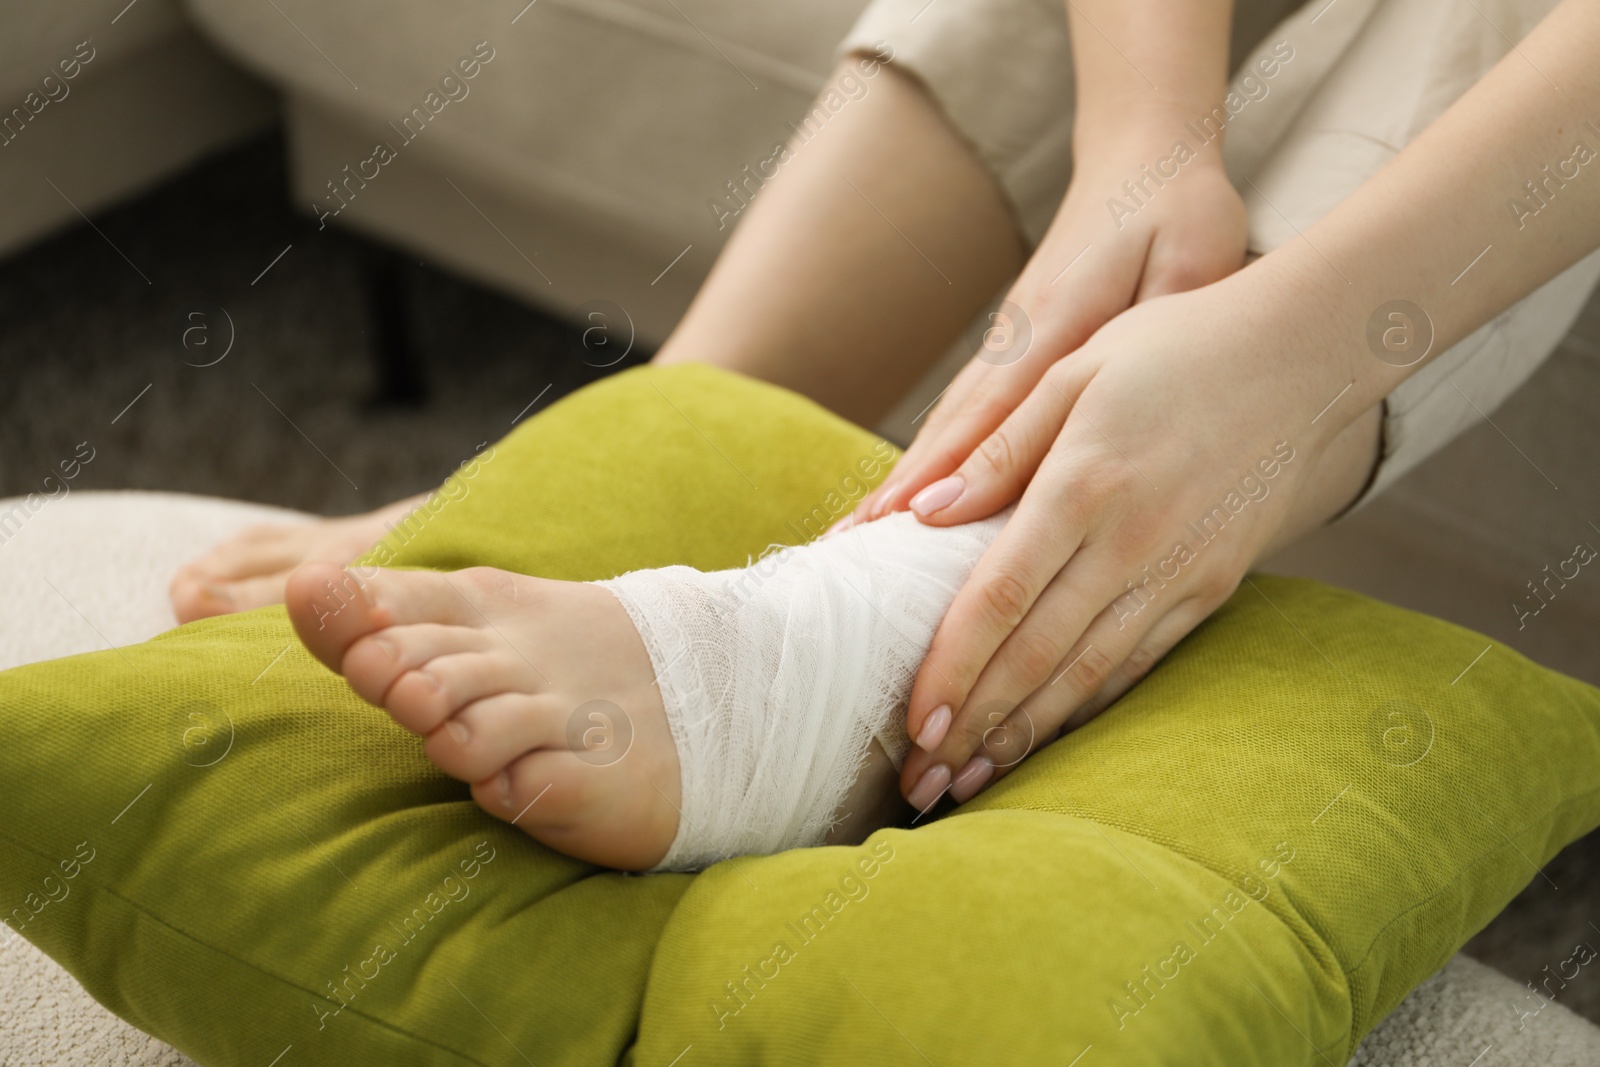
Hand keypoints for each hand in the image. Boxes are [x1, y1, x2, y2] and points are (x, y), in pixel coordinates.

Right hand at [846, 124, 1247, 528]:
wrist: (1142, 156)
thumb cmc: (1176, 210)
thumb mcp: (1194, 258)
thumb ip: (1165, 316)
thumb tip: (1146, 383)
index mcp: (1061, 319)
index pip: (999, 408)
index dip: (954, 467)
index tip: (907, 518)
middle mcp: (1018, 336)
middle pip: (951, 426)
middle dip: (900, 491)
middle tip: (846, 549)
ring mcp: (1006, 343)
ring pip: (947, 424)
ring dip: (900, 481)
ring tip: (850, 538)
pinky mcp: (1009, 350)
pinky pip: (962, 415)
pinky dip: (928, 458)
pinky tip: (901, 499)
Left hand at [888, 271, 1361, 810]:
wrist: (1304, 356)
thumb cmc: (1172, 351)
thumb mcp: (1071, 373)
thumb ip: (996, 451)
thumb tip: (919, 515)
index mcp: (1084, 485)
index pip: (999, 599)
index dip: (951, 669)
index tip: (911, 722)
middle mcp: (1131, 543)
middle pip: (1036, 657)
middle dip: (972, 728)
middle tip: (920, 783)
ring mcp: (1178, 574)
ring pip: (1086, 675)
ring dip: (1023, 736)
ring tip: (967, 783)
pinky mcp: (1211, 589)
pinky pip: (1137, 664)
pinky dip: (1085, 708)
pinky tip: (1044, 738)